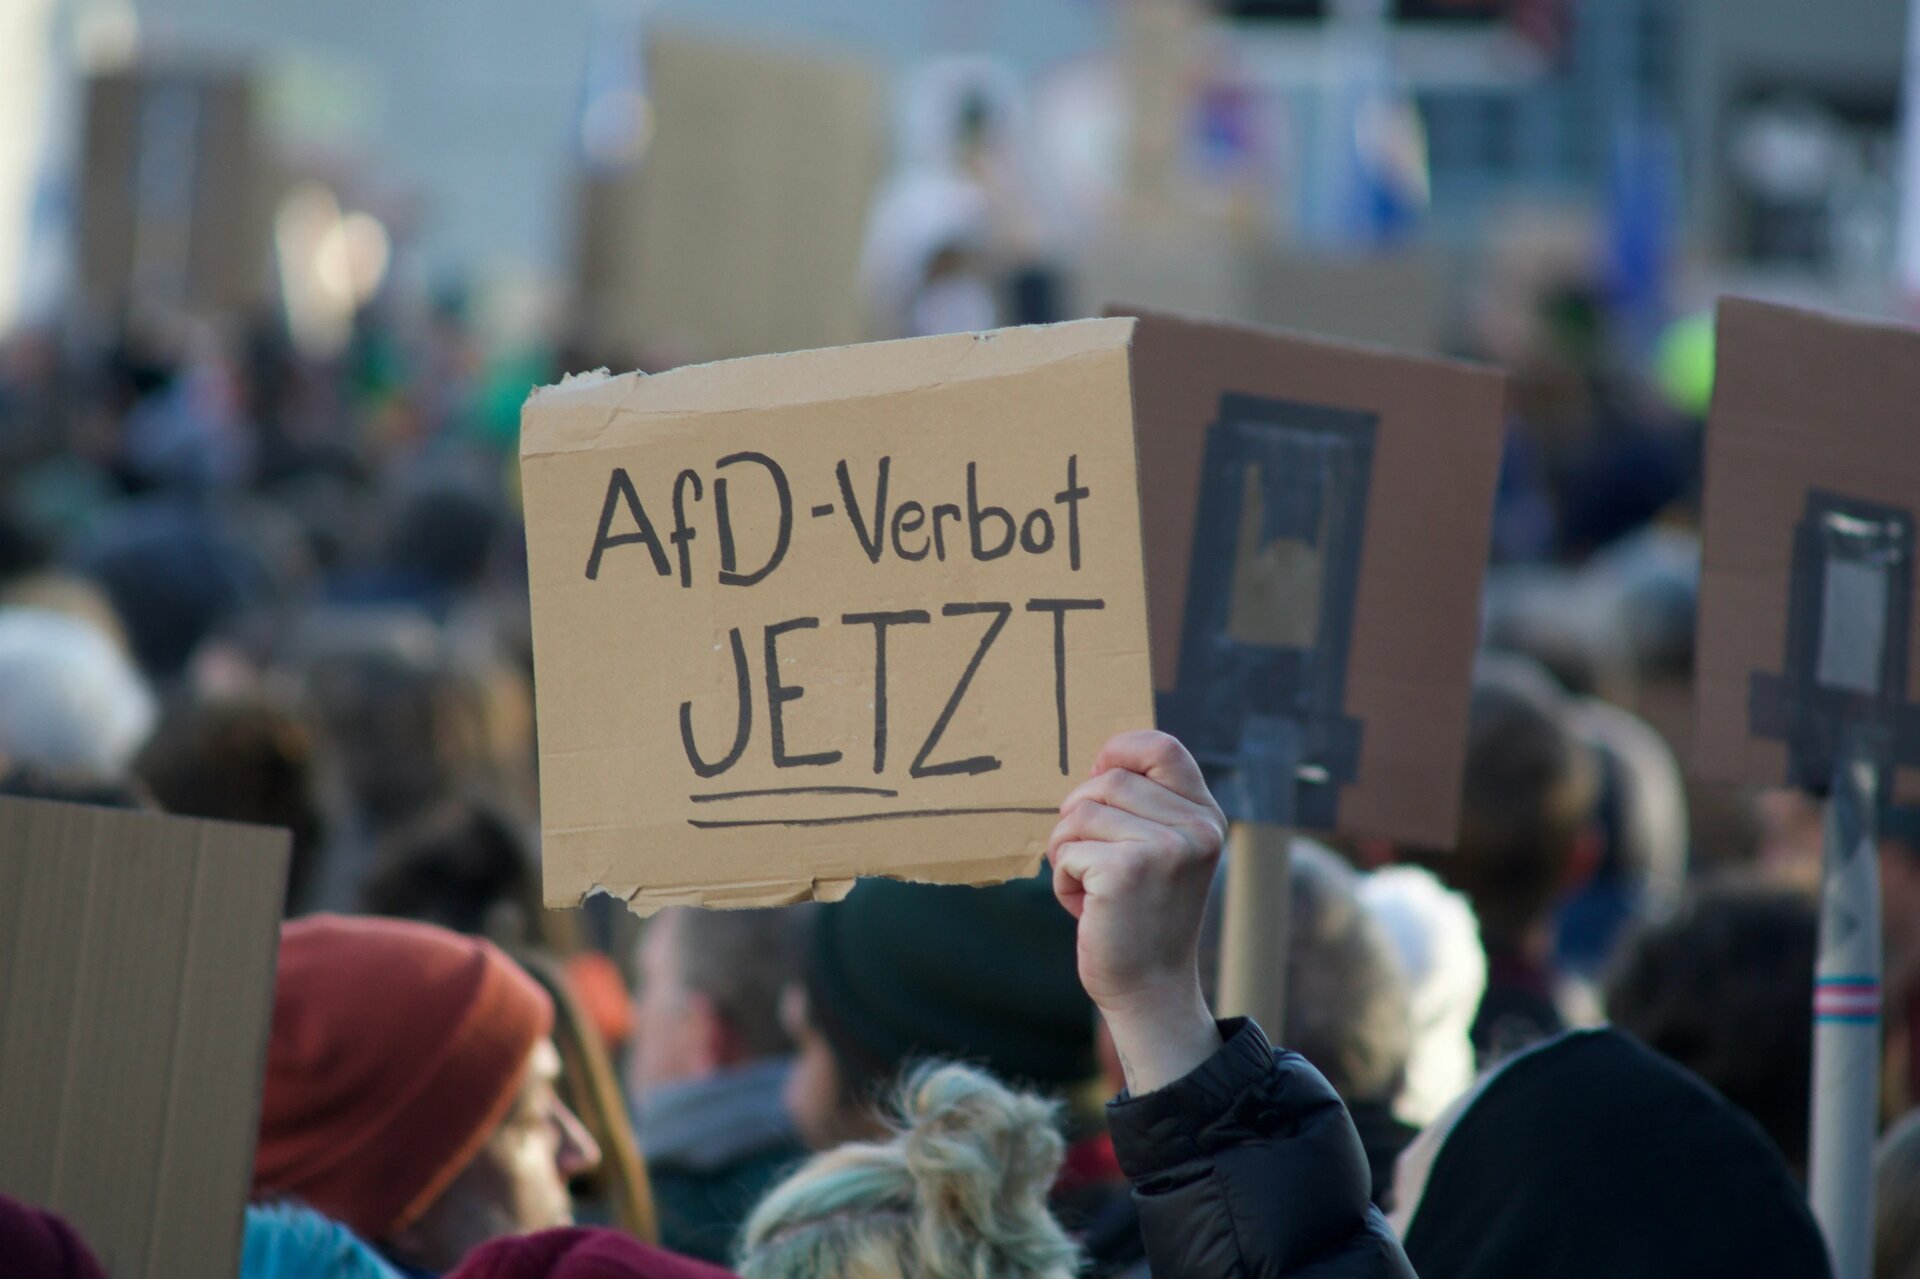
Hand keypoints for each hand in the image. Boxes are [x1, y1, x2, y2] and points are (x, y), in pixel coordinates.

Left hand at [1048, 730, 1225, 1093]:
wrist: (1150, 990)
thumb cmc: (1142, 917)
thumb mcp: (1162, 853)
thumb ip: (1146, 808)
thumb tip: (1101, 762)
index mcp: (1206, 817)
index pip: (1162, 746)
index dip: (1119, 752)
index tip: (1097, 778)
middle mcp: (1196, 828)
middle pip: (1107, 781)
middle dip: (1079, 816)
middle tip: (1087, 859)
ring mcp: (1166, 848)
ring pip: (1080, 813)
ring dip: (1067, 850)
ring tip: (1089, 885)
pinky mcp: (1128, 871)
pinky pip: (1067, 849)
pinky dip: (1063, 878)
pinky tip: (1088, 907)